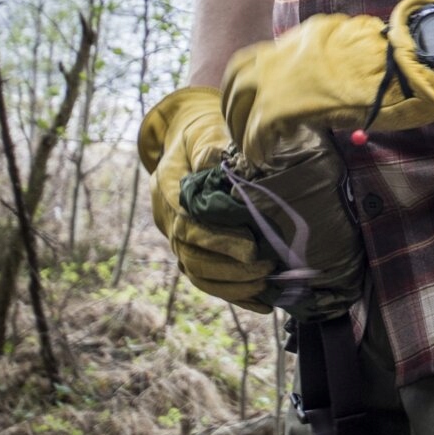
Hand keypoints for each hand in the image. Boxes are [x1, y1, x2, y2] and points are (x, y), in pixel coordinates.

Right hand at [138, 87, 273, 310]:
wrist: (188, 142)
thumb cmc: (201, 134)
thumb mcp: (205, 131)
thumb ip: (212, 147)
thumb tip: (223, 162)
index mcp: (169, 186)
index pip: (189, 222)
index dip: (219, 239)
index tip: (251, 247)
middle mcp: (167, 216)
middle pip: (192, 253)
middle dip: (229, 266)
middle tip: (265, 266)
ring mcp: (177, 236)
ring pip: (197, 272)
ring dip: (232, 284)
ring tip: (266, 283)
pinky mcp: (191, 249)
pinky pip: (206, 279)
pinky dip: (233, 294)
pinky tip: (262, 303)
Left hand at [222, 0, 433, 165]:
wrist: (406, 65)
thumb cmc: (394, 65)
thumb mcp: (355, 57)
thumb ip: (332, 68)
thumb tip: (326, 91)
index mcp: (307, 36)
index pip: (261, 56)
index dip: (252, 81)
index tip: (254, 101)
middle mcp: (288, 51)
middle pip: (240, 75)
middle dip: (235, 102)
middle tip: (240, 125)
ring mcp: (283, 76)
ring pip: (242, 101)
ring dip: (241, 123)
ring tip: (249, 147)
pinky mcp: (285, 104)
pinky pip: (258, 127)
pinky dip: (256, 144)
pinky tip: (262, 157)